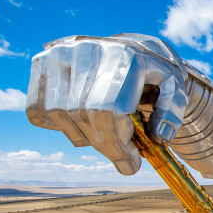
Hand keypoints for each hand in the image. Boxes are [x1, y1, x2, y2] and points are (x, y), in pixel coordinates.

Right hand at [26, 35, 187, 174]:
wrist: (131, 47)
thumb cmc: (154, 75)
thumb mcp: (174, 90)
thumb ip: (172, 113)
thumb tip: (159, 138)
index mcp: (125, 56)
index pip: (107, 110)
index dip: (116, 144)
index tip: (130, 164)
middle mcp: (88, 50)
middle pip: (82, 115)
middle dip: (104, 145)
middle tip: (122, 157)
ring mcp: (60, 53)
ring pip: (58, 114)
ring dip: (82, 136)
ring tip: (104, 134)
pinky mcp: (42, 61)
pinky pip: (37, 109)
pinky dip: (56, 125)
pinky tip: (81, 121)